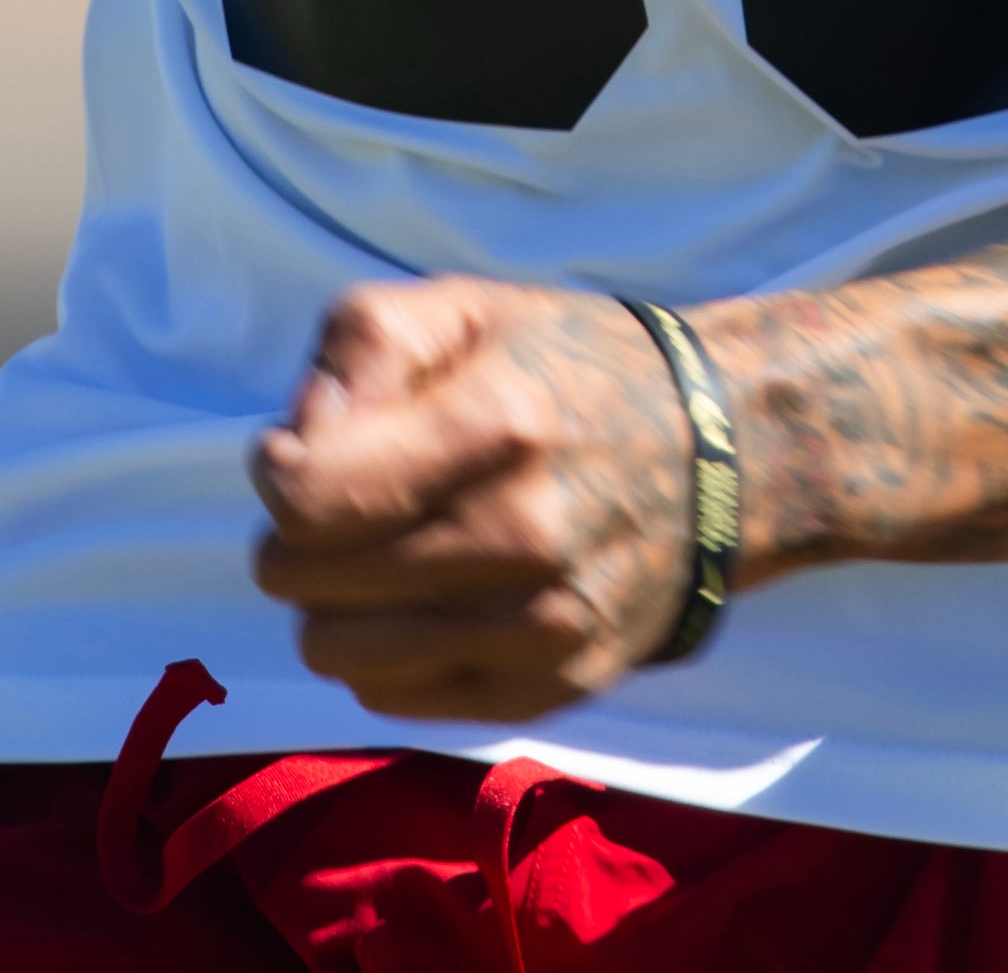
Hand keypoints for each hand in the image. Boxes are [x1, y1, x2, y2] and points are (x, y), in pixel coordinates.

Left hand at [247, 277, 698, 720]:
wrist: (728, 458)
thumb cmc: (569, 371)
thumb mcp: (466, 309)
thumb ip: (360, 349)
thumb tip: (292, 450)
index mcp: (500, 424)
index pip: (309, 500)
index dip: (280, 475)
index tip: (306, 454)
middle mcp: (525, 535)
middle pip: (309, 583)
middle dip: (299, 540)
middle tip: (350, 505)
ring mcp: (543, 625)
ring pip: (340, 655)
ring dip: (334, 606)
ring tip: (382, 557)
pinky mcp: (552, 687)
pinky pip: (396, 698)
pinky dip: (386, 654)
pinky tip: (427, 602)